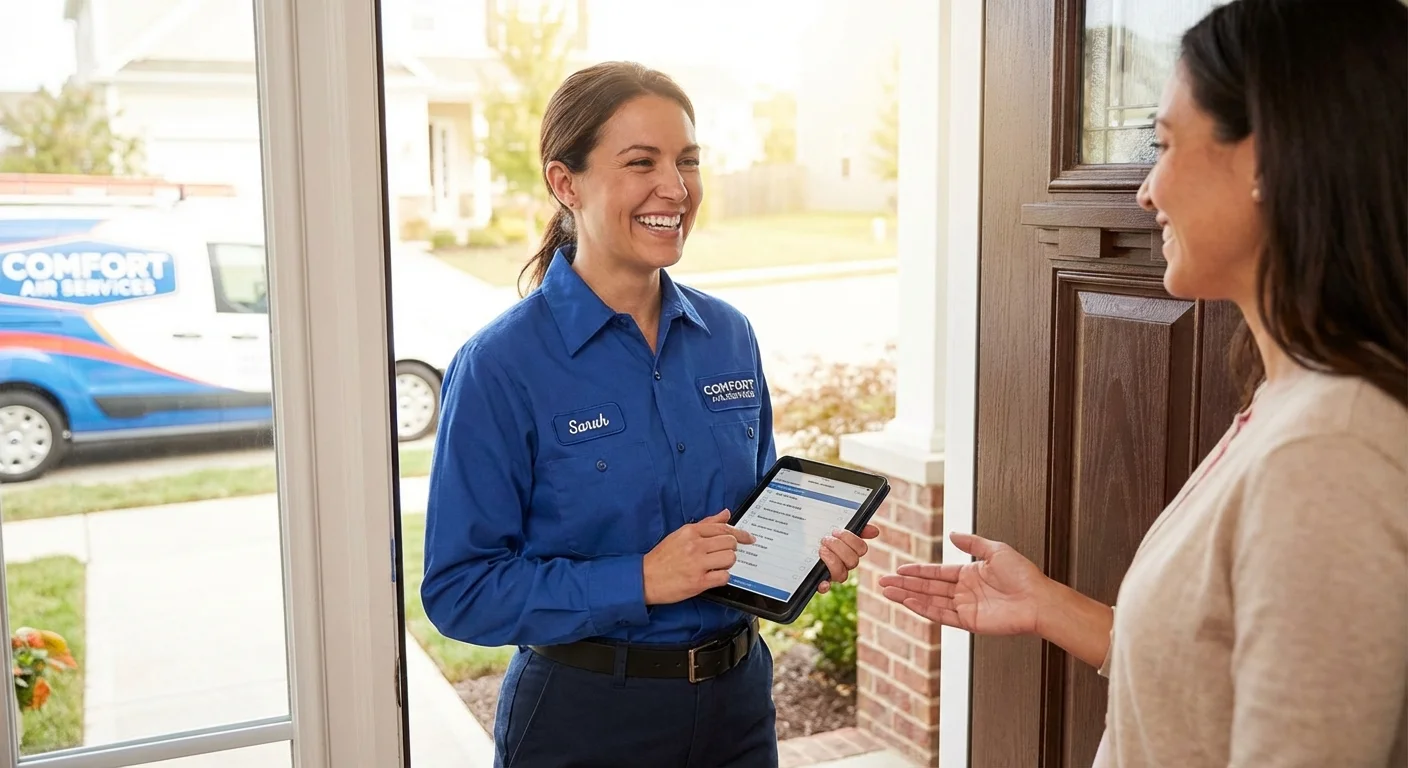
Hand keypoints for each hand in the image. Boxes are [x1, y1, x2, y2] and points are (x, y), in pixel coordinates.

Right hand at [643, 510, 755, 604]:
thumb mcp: (681, 534)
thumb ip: (706, 523)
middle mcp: (695, 546)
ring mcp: (697, 564)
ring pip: (730, 559)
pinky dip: (722, 578)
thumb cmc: (662, 557)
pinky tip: (713, 577)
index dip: (740, 534)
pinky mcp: (698, 582)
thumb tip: (726, 514)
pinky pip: (723, 577)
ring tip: (715, 566)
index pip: (724, 529)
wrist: (644, 578)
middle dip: (731, 550)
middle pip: (730, 543)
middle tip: (723, 556)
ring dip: (727, 564)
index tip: (748, 538)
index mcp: (691, 531)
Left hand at [816, 523, 879, 593]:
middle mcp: (843, 564)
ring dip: (832, 561)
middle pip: (853, 561)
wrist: (791, 544)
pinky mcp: (818, 582)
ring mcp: (831, 574)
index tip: (836, 531)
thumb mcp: (832, 526)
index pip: (861, 548)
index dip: (851, 540)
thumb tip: (875, 531)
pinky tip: (821, 581)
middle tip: (825, 539)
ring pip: (843, 575)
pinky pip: (825, 588)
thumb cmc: (816, 534)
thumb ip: (854, 527)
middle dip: (839, 548)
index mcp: (848, 549)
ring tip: (820, 550)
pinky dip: (824, 585)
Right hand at [877, 531, 1052, 635]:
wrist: (1038, 599)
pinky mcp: (968, 622)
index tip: (899, 569)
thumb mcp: (996, 550)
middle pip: (928, 587)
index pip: (936, 572)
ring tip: (888, 592)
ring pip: (929, 601)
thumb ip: (972, 543)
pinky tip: (909, 602)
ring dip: (908, 596)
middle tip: (883, 581)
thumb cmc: (1023, 575)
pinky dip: (924, 609)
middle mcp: (964, 591)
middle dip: (905, 584)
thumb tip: (952, 534)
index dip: (917, 571)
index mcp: (969, 574)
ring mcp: (965, 607)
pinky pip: (941, 615)